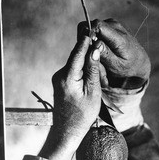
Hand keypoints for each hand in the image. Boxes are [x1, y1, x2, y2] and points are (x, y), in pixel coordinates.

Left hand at [38, 36, 100, 159]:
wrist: (67, 130)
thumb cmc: (83, 114)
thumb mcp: (93, 92)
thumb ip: (93, 70)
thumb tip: (95, 50)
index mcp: (68, 77)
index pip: (77, 53)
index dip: (85, 40)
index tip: (93, 28)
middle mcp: (60, 75)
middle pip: (75, 56)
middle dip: (88, 50)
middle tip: (100, 42)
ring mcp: (58, 78)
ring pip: (74, 63)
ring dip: (86, 61)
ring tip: (98, 60)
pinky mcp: (60, 82)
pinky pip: (72, 70)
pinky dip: (81, 68)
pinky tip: (90, 72)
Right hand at [78, 19, 150, 87]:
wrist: (139, 61)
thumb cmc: (127, 66)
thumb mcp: (117, 66)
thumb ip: (106, 55)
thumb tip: (95, 44)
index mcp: (119, 37)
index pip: (98, 25)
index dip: (88, 34)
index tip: (86, 46)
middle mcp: (115, 26)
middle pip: (91, 25)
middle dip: (86, 37)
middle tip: (88, 52)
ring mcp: (113, 24)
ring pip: (91, 26)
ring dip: (88, 38)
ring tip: (93, 51)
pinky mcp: (109, 25)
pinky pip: (95, 27)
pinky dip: (92, 37)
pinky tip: (96, 48)